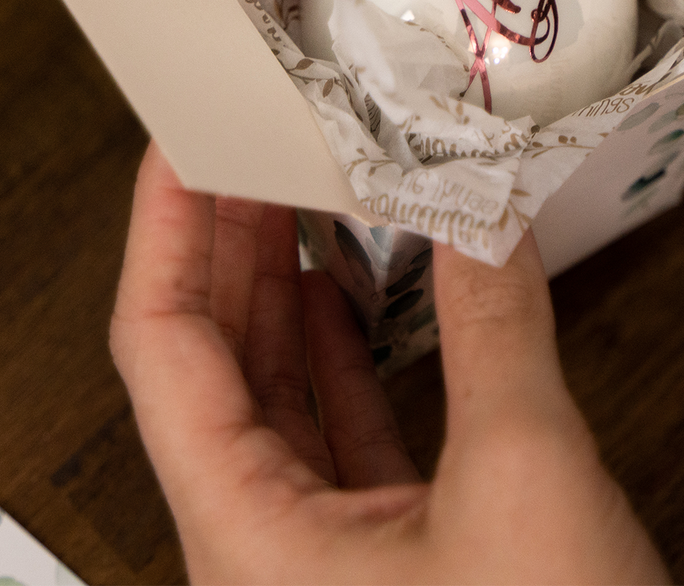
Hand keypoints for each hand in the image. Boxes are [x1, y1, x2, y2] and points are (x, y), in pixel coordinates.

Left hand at [111, 143, 668, 585]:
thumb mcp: (524, 487)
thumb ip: (494, 332)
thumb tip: (484, 210)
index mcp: (242, 532)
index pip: (159, 344)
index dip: (160, 229)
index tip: (179, 142)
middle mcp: (257, 543)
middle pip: (207, 360)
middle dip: (222, 240)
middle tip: (242, 141)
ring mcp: (316, 557)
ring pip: (270, 394)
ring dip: (281, 288)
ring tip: (294, 190)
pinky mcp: (381, 563)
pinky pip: (332, 433)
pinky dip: (339, 352)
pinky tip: (353, 294)